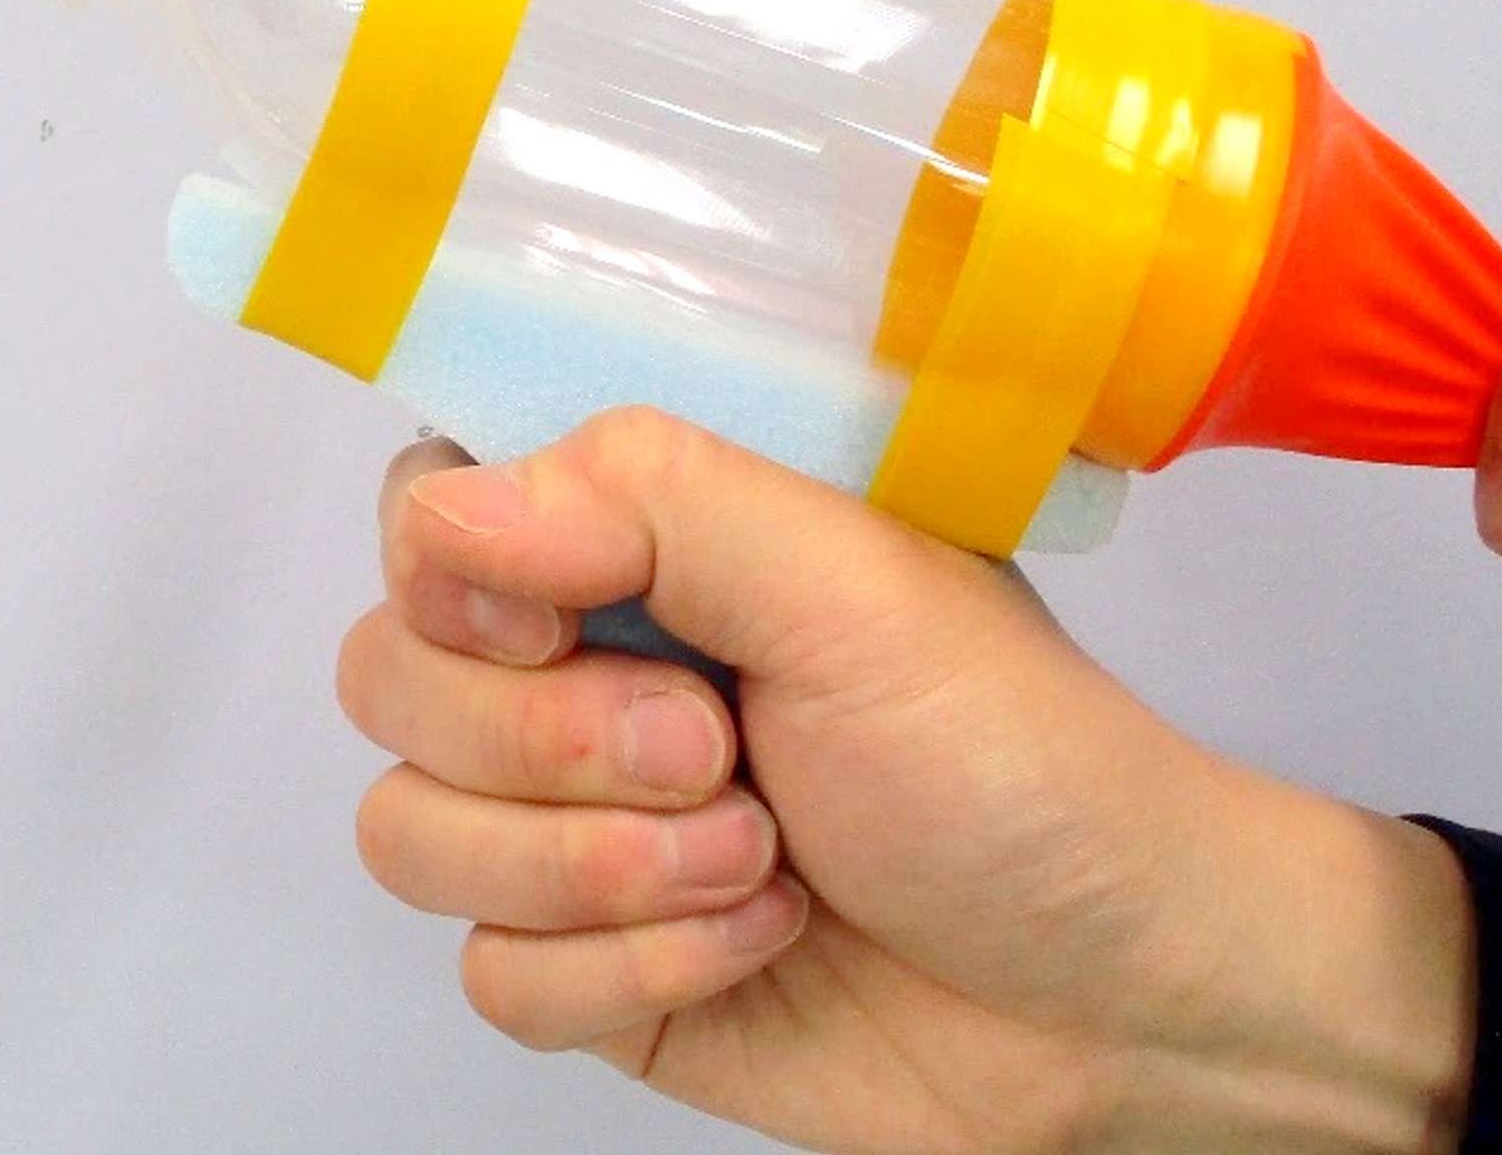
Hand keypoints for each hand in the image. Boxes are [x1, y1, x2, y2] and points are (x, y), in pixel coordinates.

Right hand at [338, 410, 1474, 1153]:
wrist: (1111, 997)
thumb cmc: (1023, 765)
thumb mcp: (860, 586)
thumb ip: (655, 503)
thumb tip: (448, 508)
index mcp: (652, 547)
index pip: (431, 517)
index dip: (457, 576)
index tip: (559, 615)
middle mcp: (593, 670)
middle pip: (390, 679)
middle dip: (554, 740)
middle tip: (717, 748)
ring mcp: (579, 826)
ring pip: (410, 834)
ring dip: (598, 865)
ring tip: (764, 856)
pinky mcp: (590, 967)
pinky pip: (491, 975)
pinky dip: (631, 970)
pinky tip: (760, 942)